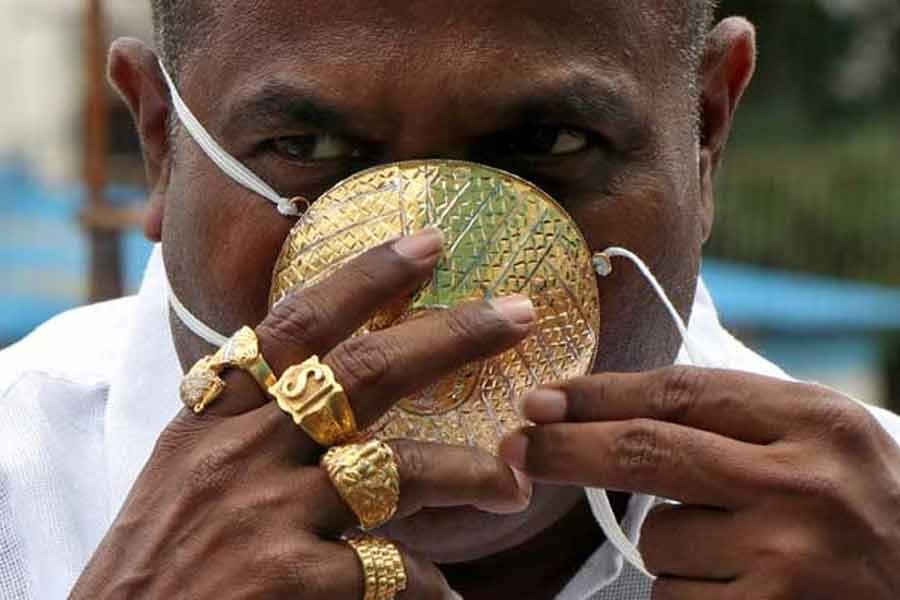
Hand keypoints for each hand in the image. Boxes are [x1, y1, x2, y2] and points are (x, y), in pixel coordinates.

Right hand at [72, 230, 534, 599]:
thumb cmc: (155, 556)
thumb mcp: (183, 468)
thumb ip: (244, 420)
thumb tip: (319, 380)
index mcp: (214, 415)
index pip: (298, 324)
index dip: (367, 277)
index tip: (428, 243)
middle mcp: (243, 451)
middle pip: (367, 372)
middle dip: (454, 335)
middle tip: (520, 312)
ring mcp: (267, 513)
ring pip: (399, 468)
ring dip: (470, 472)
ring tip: (513, 486)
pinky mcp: (288, 581)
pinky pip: (390, 571)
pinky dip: (426, 584)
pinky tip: (444, 594)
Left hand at [500, 367, 899, 598]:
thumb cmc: (860, 508)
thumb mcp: (818, 442)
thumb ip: (735, 420)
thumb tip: (608, 409)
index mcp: (814, 421)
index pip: (680, 393)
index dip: (599, 394)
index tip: (543, 398)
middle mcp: (802, 484)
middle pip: (648, 451)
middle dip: (568, 447)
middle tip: (517, 446)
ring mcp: (788, 560)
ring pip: (658, 540)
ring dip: (668, 546)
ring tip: (740, 551)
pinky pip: (672, 599)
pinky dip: (687, 594)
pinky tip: (741, 590)